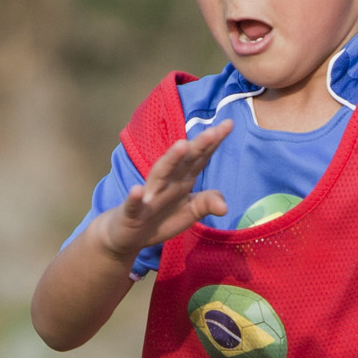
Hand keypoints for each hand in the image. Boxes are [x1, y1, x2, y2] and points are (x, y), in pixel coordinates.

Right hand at [91, 119, 229, 262]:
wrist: (128, 234)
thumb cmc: (161, 217)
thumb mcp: (189, 212)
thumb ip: (207, 203)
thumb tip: (225, 207)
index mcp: (182, 180)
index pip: (199, 158)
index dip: (213, 143)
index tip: (229, 124)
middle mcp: (167, 182)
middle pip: (184, 161)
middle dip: (197, 146)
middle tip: (213, 131)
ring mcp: (149, 196)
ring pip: (160, 175)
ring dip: (170, 160)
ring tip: (181, 145)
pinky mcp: (132, 212)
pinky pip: (133, 205)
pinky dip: (134, 198)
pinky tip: (137, 191)